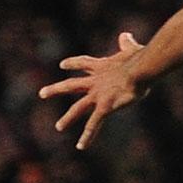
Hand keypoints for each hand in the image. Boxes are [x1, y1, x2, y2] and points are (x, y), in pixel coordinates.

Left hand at [39, 31, 149, 149]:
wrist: (140, 69)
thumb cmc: (140, 59)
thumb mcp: (132, 49)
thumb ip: (127, 44)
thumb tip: (125, 35)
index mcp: (102, 67)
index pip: (82, 63)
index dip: (72, 64)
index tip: (62, 65)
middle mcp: (95, 82)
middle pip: (71, 85)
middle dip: (56, 89)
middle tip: (42, 93)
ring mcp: (98, 95)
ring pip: (78, 108)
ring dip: (68, 118)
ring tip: (59, 127)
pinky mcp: (104, 107)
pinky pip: (93, 124)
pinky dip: (87, 136)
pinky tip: (81, 147)